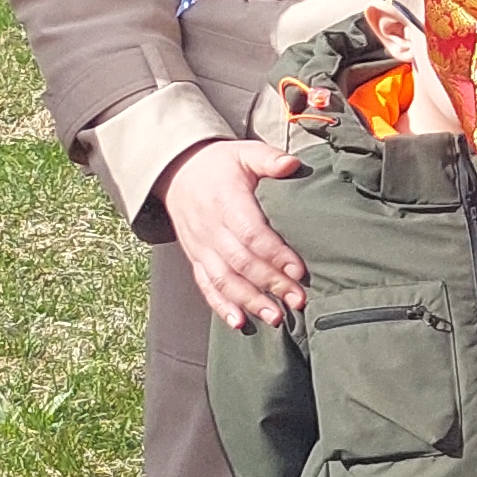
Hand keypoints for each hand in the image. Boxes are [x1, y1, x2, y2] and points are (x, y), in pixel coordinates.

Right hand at [165, 139, 309, 329]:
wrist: (177, 171)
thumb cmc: (219, 164)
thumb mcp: (243, 153)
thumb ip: (268, 159)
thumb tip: (291, 164)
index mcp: (225, 202)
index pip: (251, 234)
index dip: (275, 254)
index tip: (299, 271)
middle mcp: (210, 228)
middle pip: (241, 262)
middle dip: (270, 284)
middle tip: (298, 300)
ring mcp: (200, 246)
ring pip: (223, 279)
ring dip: (249, 301)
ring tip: (275, 318)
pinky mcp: (195, 257)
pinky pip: (205, 285)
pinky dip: (220, 305)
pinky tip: (238, 322)